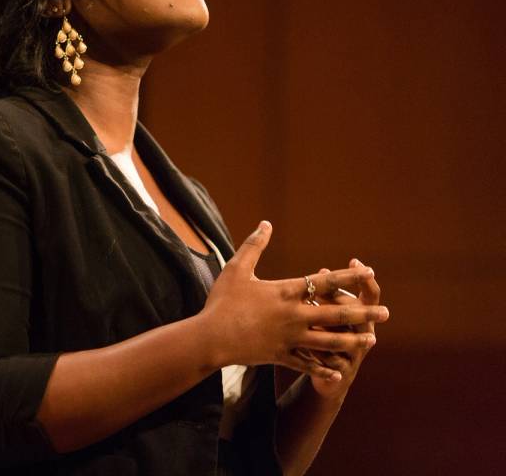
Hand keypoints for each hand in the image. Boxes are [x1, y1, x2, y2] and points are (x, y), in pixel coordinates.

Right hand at [200, 222, 386, 381]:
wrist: (211, 336)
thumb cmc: (222, 300)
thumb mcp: (236, 268)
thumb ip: (254, 246)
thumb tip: (266, 223)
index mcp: (285, 292)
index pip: (324, 282)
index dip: (348, 277)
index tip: (369, 273)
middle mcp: (294, 315)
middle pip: (336, 313)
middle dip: (363, 313)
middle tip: (386, 313)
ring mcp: (290, 338)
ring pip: (329, 340)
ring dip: (352, 340)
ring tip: (371, 339)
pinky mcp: (281, 356)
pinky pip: (308, 365)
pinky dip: (324, 369)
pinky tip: (340, 373)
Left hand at [299, 260, 383, 398]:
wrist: (329, 376)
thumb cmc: (327, 335)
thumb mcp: (329, 314)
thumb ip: (327, 294)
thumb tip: (322, 271)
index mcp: (362, 316)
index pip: (370, 295)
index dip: (365, 278)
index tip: (354, 261)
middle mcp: (365, 334)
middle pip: (361, 314)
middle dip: (344, 301)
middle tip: (323, 292)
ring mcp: (356, 353)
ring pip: (349, 339)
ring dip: (332, 329)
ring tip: (314, 321)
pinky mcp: (343, 371)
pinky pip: (334, 360)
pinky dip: (320, 354)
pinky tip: (305, 347)